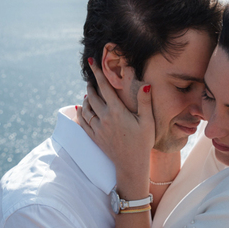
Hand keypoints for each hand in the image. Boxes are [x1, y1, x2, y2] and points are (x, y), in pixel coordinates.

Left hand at [81, 59, 153, 192]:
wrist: (131, 165)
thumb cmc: (143, 143)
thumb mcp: (147, 121)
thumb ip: (145, 102)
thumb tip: (145, 84)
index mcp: (117, 111)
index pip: (105, 87)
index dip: (98, 73)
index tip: (92, 62)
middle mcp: (104, 118)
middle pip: (93, 96)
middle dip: (91, 85)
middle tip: (90, 77)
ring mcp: (98, 128)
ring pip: (86, 109)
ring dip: (86, 98)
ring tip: (88, 92)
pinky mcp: (95, 137)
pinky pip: (83, 122)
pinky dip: (81, 113)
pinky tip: (80, 109)